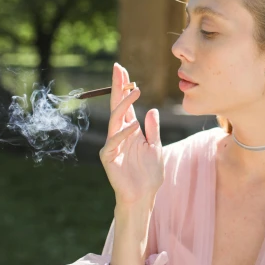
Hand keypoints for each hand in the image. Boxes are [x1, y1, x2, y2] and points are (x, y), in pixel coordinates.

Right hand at [99, 63, 163, 205]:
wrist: (144, 196)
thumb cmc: (149, 174)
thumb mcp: (156, 147)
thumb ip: (153, 130)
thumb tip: (150, 110)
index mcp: (130, 130)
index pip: (125, 105)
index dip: (124, 88)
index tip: (123, 71)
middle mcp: (119, 134)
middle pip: (116, 106)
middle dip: (117, 87)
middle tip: (119, 69)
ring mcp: (113, 145)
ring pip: (115, 120)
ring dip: (124, 105)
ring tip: (134, 92)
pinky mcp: (109, 158)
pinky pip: (114, 142)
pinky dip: (123, 134)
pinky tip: (132, 126)